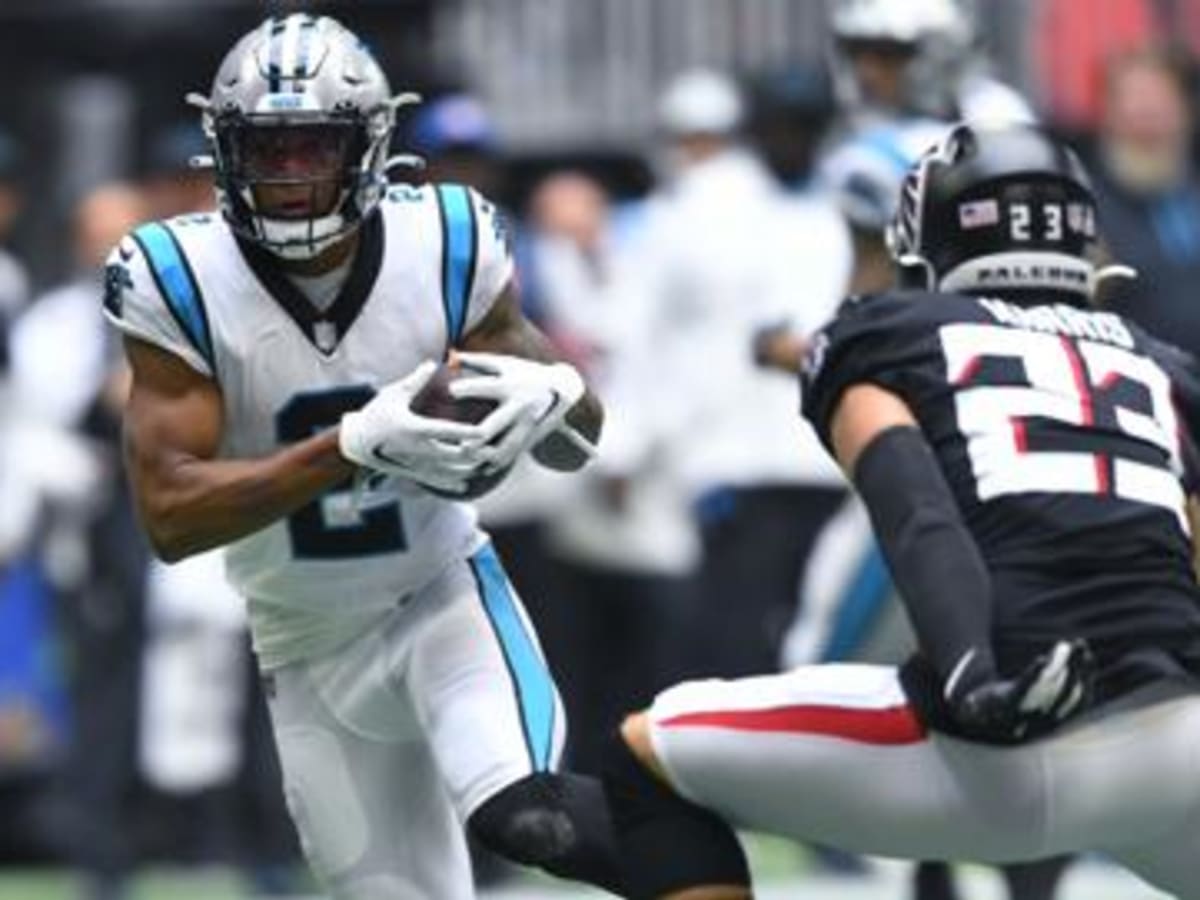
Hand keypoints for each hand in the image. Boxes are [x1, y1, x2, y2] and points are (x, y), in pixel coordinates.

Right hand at [338, 360, 490, 492]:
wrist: (357, 442)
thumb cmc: (376, 413)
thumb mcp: (394, 394)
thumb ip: (415, 380)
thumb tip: (432, 362)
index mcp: (415, 427)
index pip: (448, 431)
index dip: (468, 433)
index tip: (486, 432)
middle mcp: (418, 448)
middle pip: (454, 455)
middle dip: (475, 454)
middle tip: (495, 448)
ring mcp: (416, 463)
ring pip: (448, 471)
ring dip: (468, 468)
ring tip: (486, 463)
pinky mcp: (412, 472)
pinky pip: (436, 482)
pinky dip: (452, 483)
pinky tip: (466, 484)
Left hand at [448, 352, 588, 472]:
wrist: (563, 389)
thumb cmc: (526, 373)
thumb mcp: (504, 363)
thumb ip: (476, 361)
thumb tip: (450, 357)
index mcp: (510, 385)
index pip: (485, 387)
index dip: (466, 389)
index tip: (450, 391)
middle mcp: (518, 406)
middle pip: (492, 426)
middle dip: (472, 435)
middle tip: (455, 440)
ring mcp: (526, 425)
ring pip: (502, 448)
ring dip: (482, 456)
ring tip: (465, 456)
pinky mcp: (530, 438)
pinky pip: (512, 456)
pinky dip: (496, 464)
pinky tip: (480, 468)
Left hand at [946, 640, 1093, 743]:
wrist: (974, 719)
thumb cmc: (1007, 705)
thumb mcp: (1032, 697)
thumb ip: (1050, 680)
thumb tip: (1071, 652)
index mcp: (1053, 723)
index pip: (1080, 701)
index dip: (1087, 677)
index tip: (1088, 655)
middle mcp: (1043, 724)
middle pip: (1067, 692)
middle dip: (1077, 667)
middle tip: (1081, 644)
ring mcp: (1025, 715)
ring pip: (1049, 689)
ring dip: (1059, 665)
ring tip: (1065, 646)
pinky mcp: (1005, 706)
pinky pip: (1023, 689)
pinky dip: (1034, 674)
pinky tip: (1042, 660)